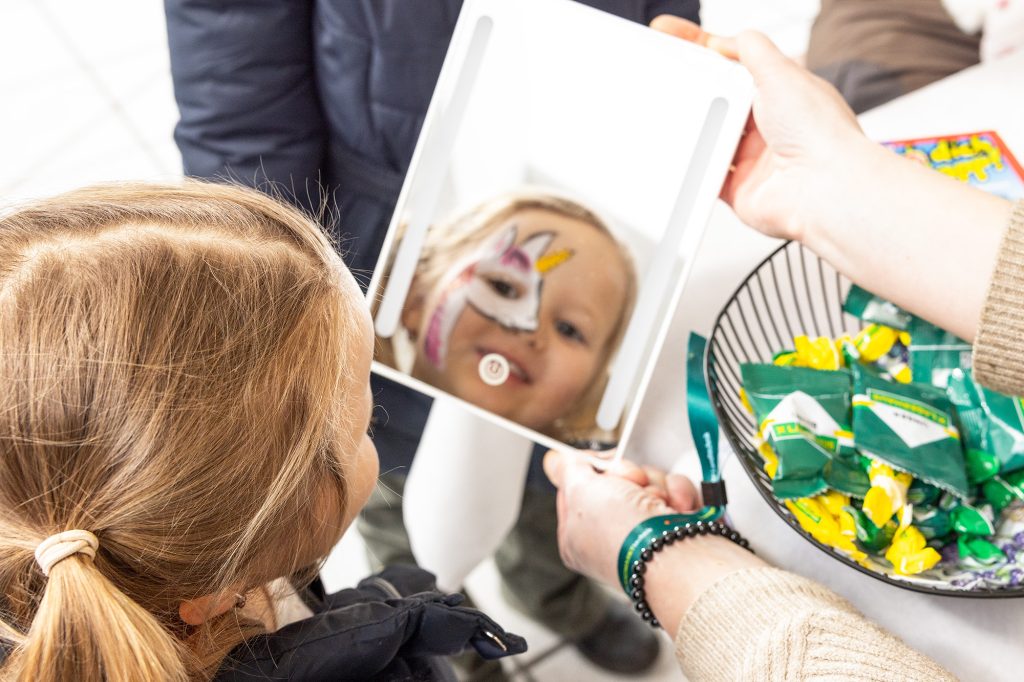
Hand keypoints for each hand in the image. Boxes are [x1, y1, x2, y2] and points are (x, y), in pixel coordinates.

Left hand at [542, 449, 698, 586]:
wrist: (673, 554)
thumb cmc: (622, 532)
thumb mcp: (579, 491)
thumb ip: (566, 470)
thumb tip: (554, 461)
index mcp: (578, 535)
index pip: (577, 487)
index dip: (590, 469)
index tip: (601, 464)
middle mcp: (610, 536)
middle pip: (615, 480)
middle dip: (626, 476)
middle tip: (630, 484)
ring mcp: (645, 531)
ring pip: (646, 482)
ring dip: (654, 484)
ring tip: (656, 502)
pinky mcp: (675, 526)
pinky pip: (673, 490)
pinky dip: (677, 493)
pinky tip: (675, 507)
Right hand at [650, 16, 870, 241]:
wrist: (822, 188)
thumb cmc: (818, 133)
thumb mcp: (781, 71)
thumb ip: (753, 49)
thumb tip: (730, 39)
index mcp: (781, 94)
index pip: (737, 66)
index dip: (707, 54)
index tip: (675, 41)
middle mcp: (769, 127)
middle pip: (722, 102)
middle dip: (698, 93)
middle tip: (673, 80)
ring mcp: (754, 159)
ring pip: (712, 139)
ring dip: (698, 131)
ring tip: (682, 116)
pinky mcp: (740, 188)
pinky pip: (709, 176)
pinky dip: (696, 168)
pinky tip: (686, 154)